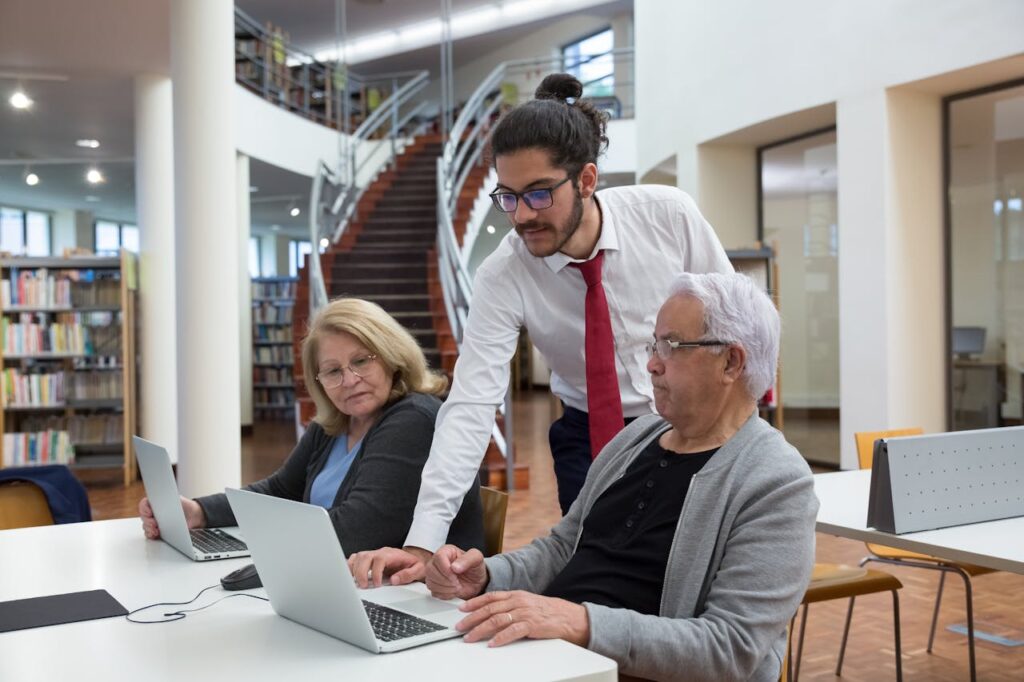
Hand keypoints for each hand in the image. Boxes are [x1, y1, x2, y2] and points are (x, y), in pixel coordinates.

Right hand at [139, 496, 204, 539]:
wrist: (193, 515)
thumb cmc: (184, 505)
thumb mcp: (176, 499)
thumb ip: (167, 499)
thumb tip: (160, 501)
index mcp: (155, 502)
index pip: (144, 504)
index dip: (144, 508)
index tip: (150, 513)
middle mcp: (153, 512)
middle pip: (143, 517)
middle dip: (147, 521)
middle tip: (154, 523)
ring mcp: (154, 522)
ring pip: (145, 526)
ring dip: (149, 529)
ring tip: (156, 530)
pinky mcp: (157, 531)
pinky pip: (149, 534)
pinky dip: (151, 535)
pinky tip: (155, 535)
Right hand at [348, 546, 431, 587]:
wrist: (412, 558)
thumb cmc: (413, 564)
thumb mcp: (418, 569)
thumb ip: (408, 574)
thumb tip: (394, 580)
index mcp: (392, 554)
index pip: (380, 559)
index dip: (376, 572)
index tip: (377, 584)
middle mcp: (380, 553)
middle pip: (365, 556)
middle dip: (361, 572)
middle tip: (364, 586)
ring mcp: (373, 554)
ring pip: (358, 557)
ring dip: (354, 570)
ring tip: (356, 583)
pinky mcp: (368, 559)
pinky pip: (355, 559)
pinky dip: (350, 566)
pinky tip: (350, 576)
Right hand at [425, 545, 487, 599]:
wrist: (476, 582)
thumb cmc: (475, 568)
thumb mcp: (477, 559)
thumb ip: (467, 559)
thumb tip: (454, 566)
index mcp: (447, 551)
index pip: (439, 557)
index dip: (446, 569)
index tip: (455, 576)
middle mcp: (438, 561)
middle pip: (430, 570)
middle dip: (445, 581)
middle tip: (457, 584)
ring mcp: (435, 574)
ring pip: (430, 582)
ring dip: (445, 589)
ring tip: (457, 587)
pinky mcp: (435, 585)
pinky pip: (433, 592)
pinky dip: (444, 595)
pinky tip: (453, 592)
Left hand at [456, 591, 589, 647]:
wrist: (570, 617)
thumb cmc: (548, 612)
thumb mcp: (527, 603)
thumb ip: (511, 605)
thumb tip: (492, 612)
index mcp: (516, 595)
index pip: (490, 597)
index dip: (474, 602)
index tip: (462, 609)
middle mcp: (518, 602)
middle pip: (490, 609)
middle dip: (472, 618)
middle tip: (460, 627)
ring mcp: (525, 613)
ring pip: (497, 620)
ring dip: (481, 629)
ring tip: (470, 637)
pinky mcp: (532, 625)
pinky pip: (513, 631)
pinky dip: (500, 638)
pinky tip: (492, 643)